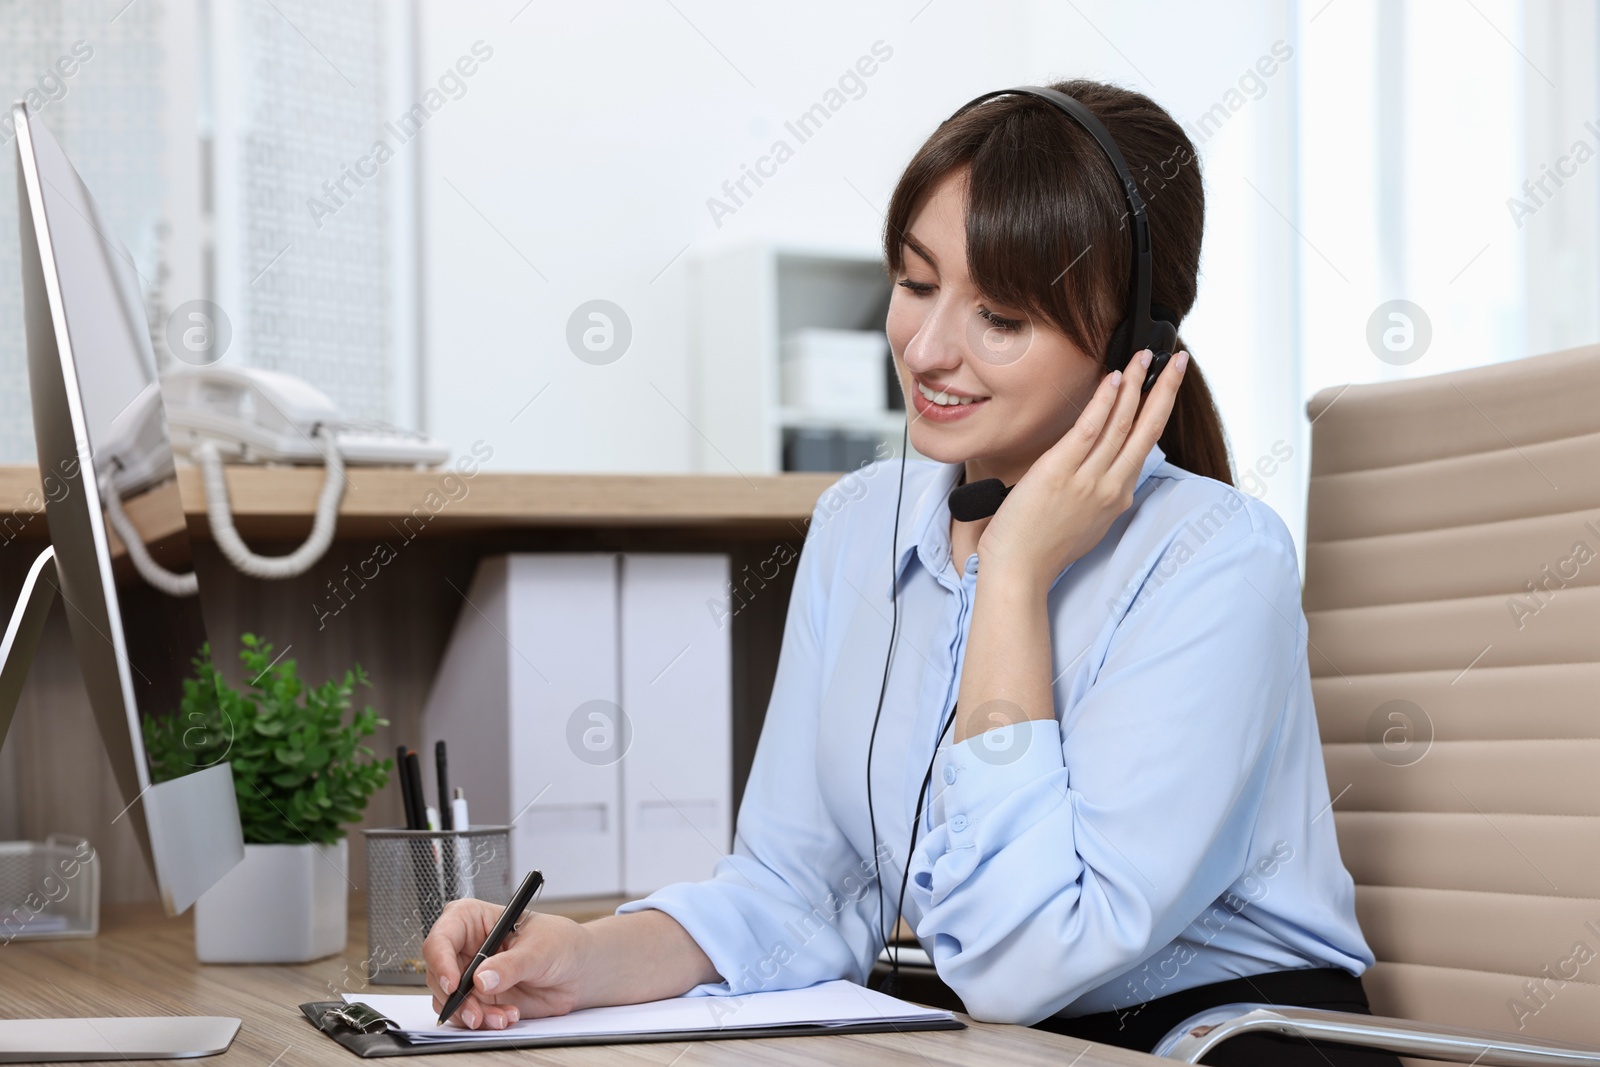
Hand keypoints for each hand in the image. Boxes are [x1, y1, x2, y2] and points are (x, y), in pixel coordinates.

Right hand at [422, 898, 589, 1028]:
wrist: (578, 971)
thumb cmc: (560, 943)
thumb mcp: (540, 949)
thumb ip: (511, 964)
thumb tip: (482, 979)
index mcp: (474, 919)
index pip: (442, 937)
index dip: (441, 960)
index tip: (453, 984)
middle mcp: (466, 947)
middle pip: (438, 973)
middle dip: (455, 998)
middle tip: (476, 1013)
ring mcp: (470, 974)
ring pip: (448, 999)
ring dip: (471, 1014)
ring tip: (501, 1017)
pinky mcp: (479, 998)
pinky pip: (466, 1014)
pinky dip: (483, 1021)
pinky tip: (507, 1016)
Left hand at [975, 348, 1188, 587]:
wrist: (1018, 571)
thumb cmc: (1042, 549)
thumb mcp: (1084, 524)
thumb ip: (1097, 497)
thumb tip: (1100, 475)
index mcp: (1116, 497)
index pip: (1144, 445)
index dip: (1157, 411)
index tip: (1164, 386)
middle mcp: (1110, 486)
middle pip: (1147, 429)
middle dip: (1165, 390)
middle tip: (1178, 361)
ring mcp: (1087, 479)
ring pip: (1122, 424)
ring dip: (1137, 384)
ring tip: (1145, 356)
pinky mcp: (1059, 472)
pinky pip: (1089, 430)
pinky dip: (1105, 402)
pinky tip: (1115, 378)